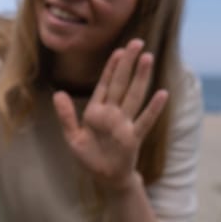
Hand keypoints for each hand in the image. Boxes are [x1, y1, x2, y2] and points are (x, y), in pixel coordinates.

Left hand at [53, 39, 167, 194]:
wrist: (104, 178)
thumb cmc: (88, 157)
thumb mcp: (72, 137)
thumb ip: (66, 115)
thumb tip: (58, 93)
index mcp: (96, 111)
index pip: (105, 84)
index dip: (111, 67)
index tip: (119, 50)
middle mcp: (112, 114)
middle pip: (121, 84)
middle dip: (128, 63)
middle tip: (137, 43)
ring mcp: (124, 125)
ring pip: (133, 96)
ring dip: (140, 78)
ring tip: (148, 59)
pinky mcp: (133, 138)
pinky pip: (144, 121)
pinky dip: (152, 109)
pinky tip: (161, 94)